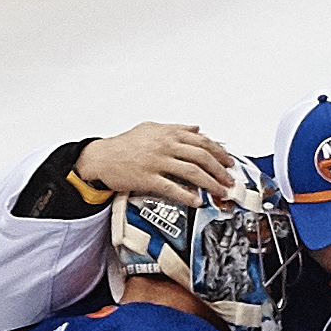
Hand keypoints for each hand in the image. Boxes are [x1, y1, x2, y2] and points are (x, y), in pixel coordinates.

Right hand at [77, 122, 238, 206]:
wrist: (101, 157)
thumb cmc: (124, 145)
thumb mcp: (150, 129)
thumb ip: (175, 128)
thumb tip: (196, 129)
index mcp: (167, 133)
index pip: (202, 142)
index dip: (219, 153)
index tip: (228, 163)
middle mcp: (164, 145)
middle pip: (201, 157)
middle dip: (220, 171)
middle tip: (228, 181)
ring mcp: (156, 162)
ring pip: (192, 173)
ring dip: (211, 184)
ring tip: (220, 192)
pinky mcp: (148, 178)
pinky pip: (173, 188)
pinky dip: (188, 196)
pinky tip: (197, 201)